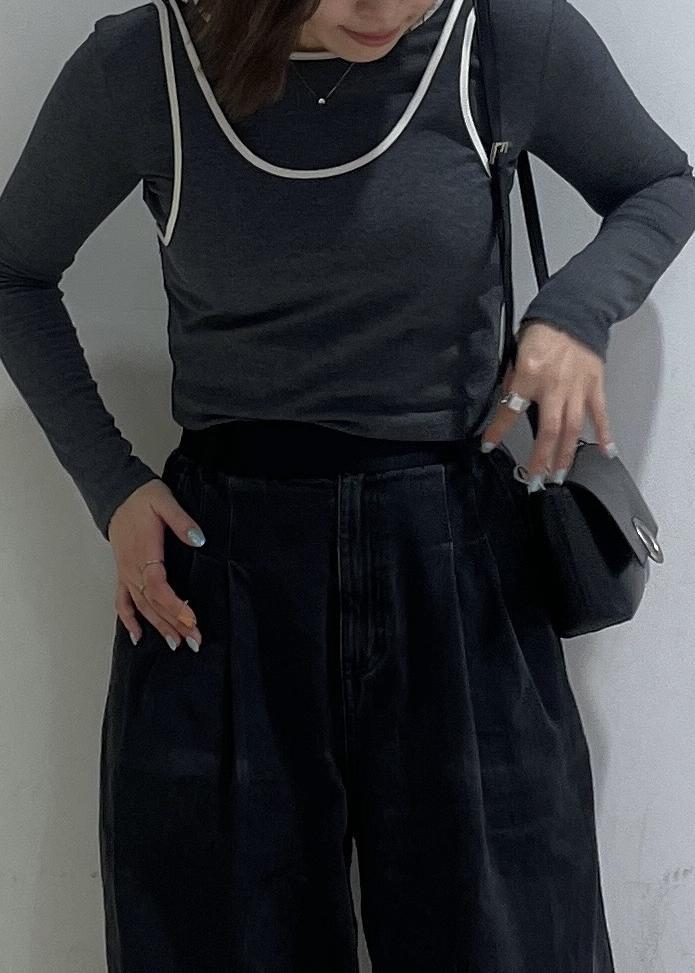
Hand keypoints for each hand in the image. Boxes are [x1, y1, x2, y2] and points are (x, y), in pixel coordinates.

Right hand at [107, 479, 205, 650]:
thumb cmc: (142, 498)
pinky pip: (122, 601)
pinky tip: (137, 636)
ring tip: (175, 644)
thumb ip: (182, 521)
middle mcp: (132, 568)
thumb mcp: (165, 501)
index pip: (158, 587)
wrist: (117, 492)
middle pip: (152, 603)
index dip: (174, 606)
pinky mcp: (123, 573)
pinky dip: (128, 620)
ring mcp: (126, 573)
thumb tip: (199, 540)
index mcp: (144, 552)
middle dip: (173, 624)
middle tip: (194, 641)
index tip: (191, 619)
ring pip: (141, 606)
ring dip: (157, 627)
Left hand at [480, 320, 616, 488]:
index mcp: (530, 376)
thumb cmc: (542, 329)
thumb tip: (509, 402)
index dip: (497, 431)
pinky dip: (604, 434)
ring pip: (572, 429)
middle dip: (541, 458)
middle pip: (548, 431)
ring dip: (566, 455)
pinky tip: (605, 452)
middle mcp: (554, 387)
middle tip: (535, 480)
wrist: (574, 311)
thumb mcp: (516, 351)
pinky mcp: (594, 385)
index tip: (488, 446)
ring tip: (559, 475)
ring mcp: (576, 388)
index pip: (510, 410)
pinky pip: (599, 413)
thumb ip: (513, 379)